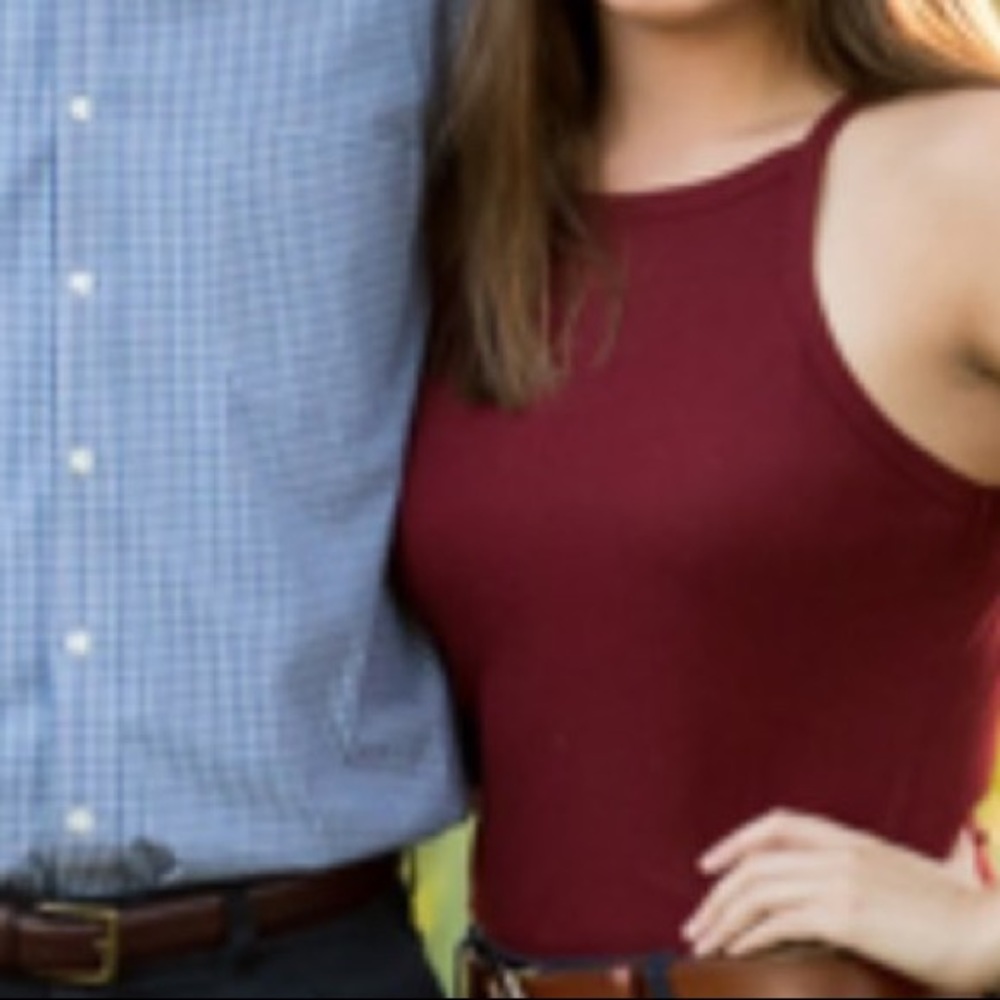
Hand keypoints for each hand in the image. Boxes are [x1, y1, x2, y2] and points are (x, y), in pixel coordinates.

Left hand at [681, 809, 999, 995]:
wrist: (988, 931)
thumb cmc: (952, 915)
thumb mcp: (898, 879)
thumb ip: (860, 874)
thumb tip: (828, 895)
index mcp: (850, 839)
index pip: (776, 825)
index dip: (735, 841)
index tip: (708, 866)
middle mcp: (839, 853)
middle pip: (756, 864)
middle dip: (717, 896)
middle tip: (695, 925)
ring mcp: (841, 881)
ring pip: (759, 892)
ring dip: (724, 919)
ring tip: (704, 944)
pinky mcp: (846, 916)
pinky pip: (779, 921)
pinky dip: (749, 935)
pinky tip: (737, 952)